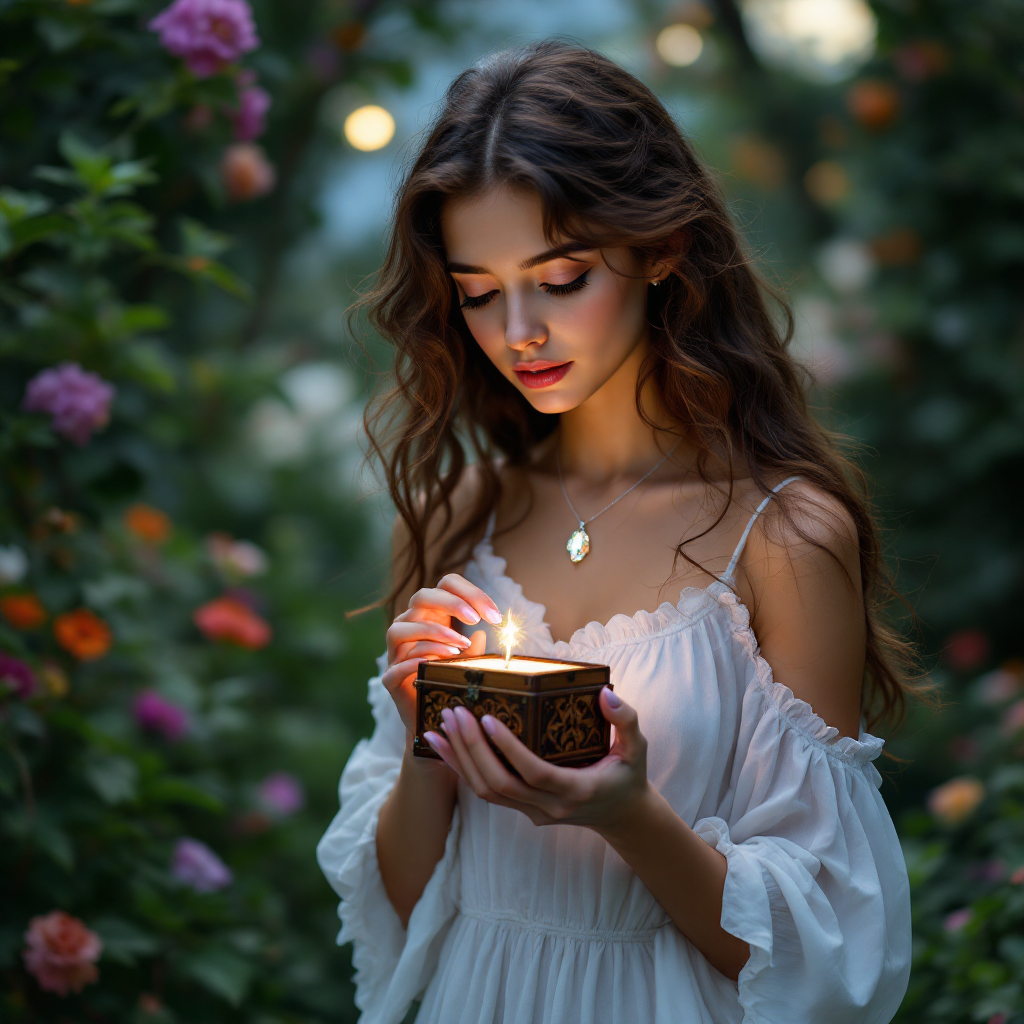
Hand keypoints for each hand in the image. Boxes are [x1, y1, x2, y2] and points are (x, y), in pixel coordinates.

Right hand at [382, 573, 500, 734]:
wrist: (429, 719)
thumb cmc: (449, 681)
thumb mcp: (469, 663)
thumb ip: (475, 650)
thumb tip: (483, 635)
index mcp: (432, 616)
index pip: (445, 586)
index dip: (469, 592)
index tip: (493, 614)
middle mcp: (410, 627)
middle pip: (421, 597)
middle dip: (451, 603)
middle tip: (475, 619)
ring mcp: (396, 652)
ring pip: (403, 627)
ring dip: (434, 633)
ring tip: (459, 647)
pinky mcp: (390, 677)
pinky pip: (397, 664)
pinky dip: (417, 661)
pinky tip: (435, 665)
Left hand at [423, 687, 649, 831]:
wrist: (622, 815)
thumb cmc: (628, 775)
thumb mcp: (637, 748)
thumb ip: (626, 720)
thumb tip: (605, 695)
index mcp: (577, 789)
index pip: (535, 773)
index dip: (509, 749)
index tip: (487, 719)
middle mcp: (551, 806)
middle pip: (500, 784)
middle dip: (473, 748)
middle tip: (455, 712)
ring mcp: (534, 812)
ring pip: (486, 792)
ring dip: (461, 759)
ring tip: (441, 726)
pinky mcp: (522, 810)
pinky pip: (486, 792)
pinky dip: (462, 768)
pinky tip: (444, 746)